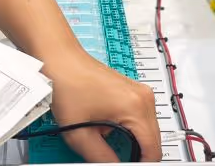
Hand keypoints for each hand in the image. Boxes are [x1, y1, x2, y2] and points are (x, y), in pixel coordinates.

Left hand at [44, 49, 159, 161]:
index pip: (153, 150)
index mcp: (136, 107)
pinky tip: (106, 125)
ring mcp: (140, 92)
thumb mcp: (80, 134)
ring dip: (131, 140)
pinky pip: (140, 117)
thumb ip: (101, 158)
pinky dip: (128, 127)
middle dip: (135, 153)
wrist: (60, 58)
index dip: (141, 164)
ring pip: (147, 129)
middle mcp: (143, 97)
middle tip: (114, 157)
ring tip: (105, 136)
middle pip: (153, 140)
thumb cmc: (67, 84)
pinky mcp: (133, 90)